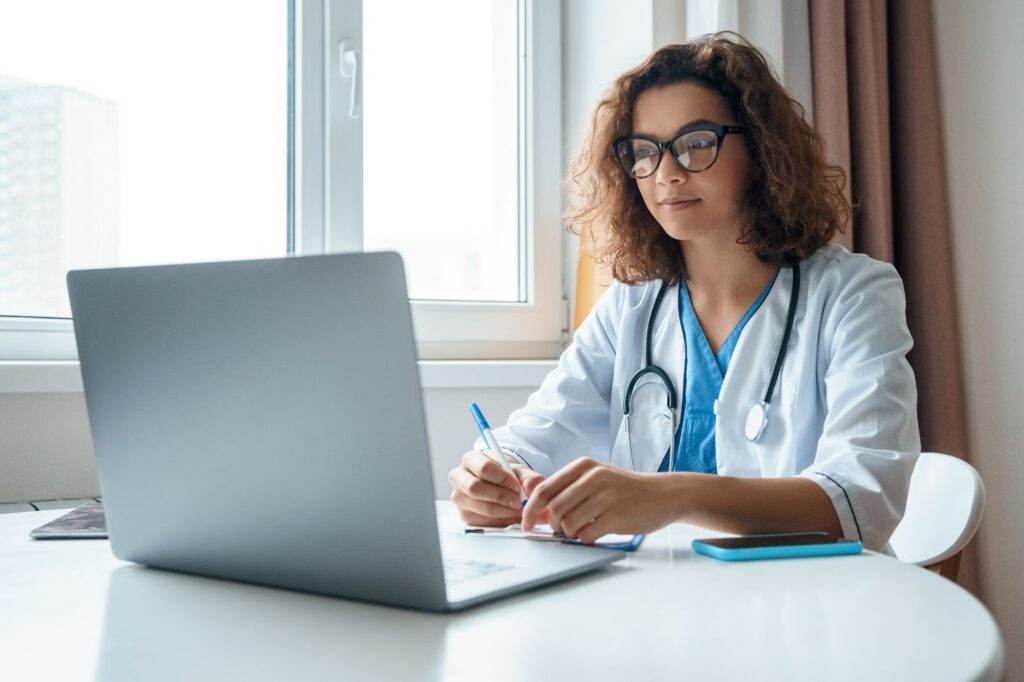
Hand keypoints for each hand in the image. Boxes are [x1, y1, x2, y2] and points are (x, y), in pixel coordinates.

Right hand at [449, 451, 545, 526]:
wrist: (499, 486)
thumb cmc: (504, 475)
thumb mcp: (518, 471)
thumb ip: (529, 477)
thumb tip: (532, 488)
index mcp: (470, 460)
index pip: (483, 468)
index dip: (502, 479)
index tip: (517, 486)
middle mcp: (459, 478)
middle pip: (475, 489)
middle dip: (501, 497)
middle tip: (518, 502)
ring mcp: (459, 498)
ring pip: (481, 508)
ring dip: (505, 512)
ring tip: (519, 510)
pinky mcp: (465, 516)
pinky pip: (484, 522)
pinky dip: (502, 522)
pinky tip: (511, 516)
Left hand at [521, 457, 678, 542]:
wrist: (663, 494)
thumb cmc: (626, 490)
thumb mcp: (596, 480)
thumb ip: (569, 491)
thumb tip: (539, 513)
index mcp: (583, 466)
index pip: (544, 489)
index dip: (530, 510)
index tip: (526, 523)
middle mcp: (593, 477)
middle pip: (555, 509)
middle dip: (554, 526)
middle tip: (562, 530)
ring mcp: (606, 496)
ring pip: (569, 524)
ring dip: (571, 534)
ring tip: (583, 530)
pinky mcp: (617, 516)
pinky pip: (587, 535)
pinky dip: (586, 539)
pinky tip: (596, 533)